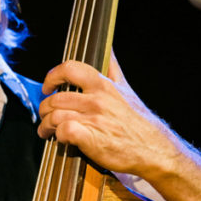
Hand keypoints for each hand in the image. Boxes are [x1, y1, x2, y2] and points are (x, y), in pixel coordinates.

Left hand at [38, 55, 173, 176]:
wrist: (155, 152)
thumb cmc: (139, 122)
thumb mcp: (127, 90)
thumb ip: (113, 69)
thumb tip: (108, 49)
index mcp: (103, 86)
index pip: (69, 69)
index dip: (52, 76)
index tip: (48, 87)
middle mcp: (97, 100)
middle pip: (55, 98)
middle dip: (44, 109)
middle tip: (45, 116)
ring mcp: (94, 119)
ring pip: (55, 116)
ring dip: (46, 125)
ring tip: (47, 131)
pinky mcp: (91, 139)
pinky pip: (64, 131)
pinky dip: (58, 136)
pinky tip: (61, 139)